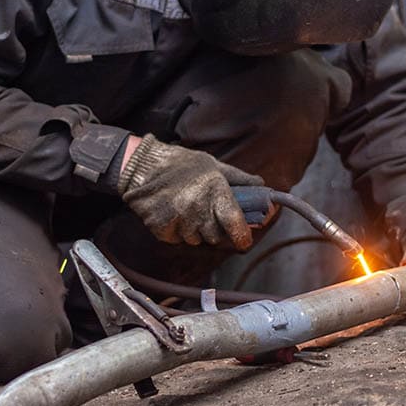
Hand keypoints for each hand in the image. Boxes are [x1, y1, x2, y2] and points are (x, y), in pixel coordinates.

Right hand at [117, 134, 263, 250]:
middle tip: (205, 212)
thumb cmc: (181, 165)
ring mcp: (179, 220)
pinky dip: (176, 231)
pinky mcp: (162, 229)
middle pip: (216, 236)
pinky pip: (177, 240)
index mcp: (215, 191)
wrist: (143, 166)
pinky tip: (172, 213)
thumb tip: (262, 186)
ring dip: (194, 230)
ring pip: (196, 240)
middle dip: (214, 229)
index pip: (235, 224)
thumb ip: (239, 179)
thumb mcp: (213, 165)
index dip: (243, 237)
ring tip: (185, 208)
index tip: (244, 241)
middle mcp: (198, 208)